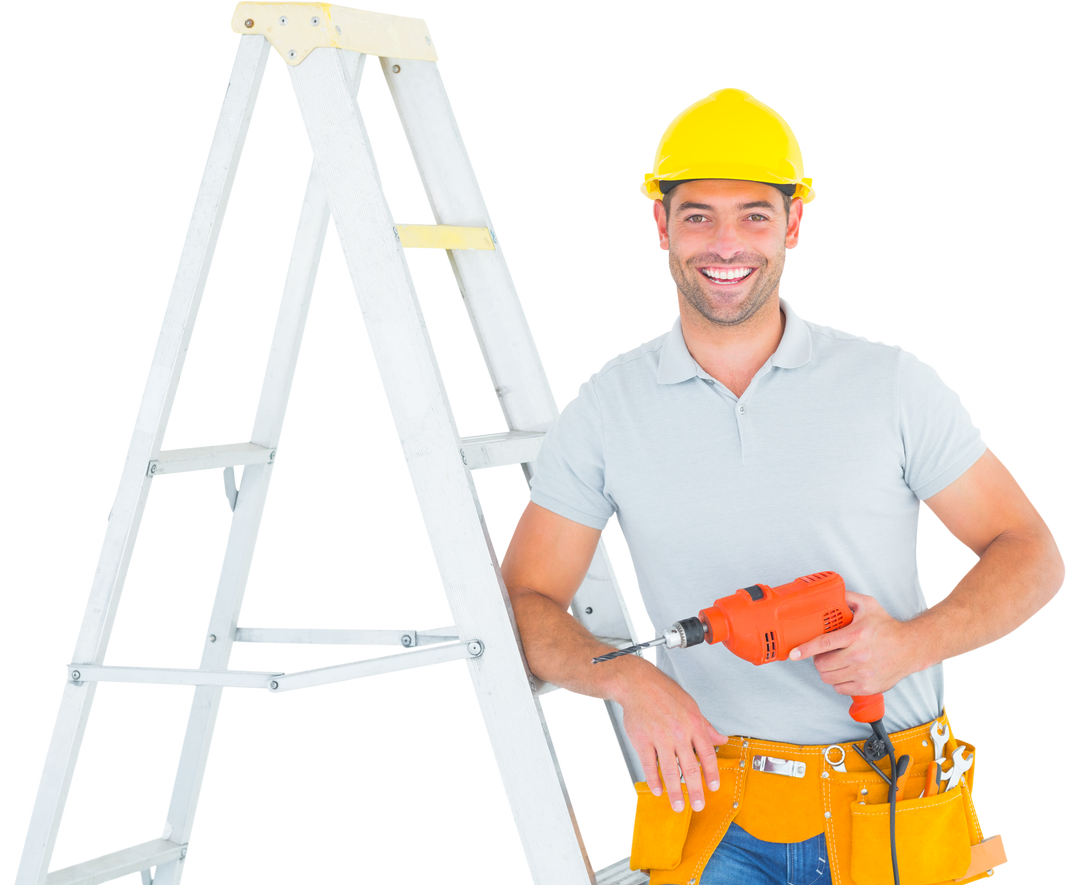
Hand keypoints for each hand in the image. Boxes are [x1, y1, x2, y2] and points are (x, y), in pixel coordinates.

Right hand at [615, 662, 727, 812]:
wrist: (636, 683)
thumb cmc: (663, 692)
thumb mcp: (691, 705)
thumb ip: (706, 726)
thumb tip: (720, 739)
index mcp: (693, 723)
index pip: (707, 753)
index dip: (712, 772)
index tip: (713, 786)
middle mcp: (678, 732)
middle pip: (691, 767)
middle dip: (696, 790)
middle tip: (698, 805)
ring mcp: (659, 737)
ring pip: (671, 770)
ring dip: (676, 792)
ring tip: (679, 805)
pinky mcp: (642, 740)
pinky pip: (650, 765)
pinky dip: (654, 780)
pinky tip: (659, 789)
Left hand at [789, 590, 914, 696]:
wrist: (911, 648)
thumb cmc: (889, 628)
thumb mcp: (869, 605)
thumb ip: (848, 597)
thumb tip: (831, 592)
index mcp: (857, 635)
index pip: (824, 644)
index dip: (805, 649)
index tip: (794, 653)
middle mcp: (860, 655)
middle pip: (822, 664)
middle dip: (818, 659)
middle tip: (823, 654)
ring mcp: (864, 673)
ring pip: (829, 678)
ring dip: (827, 671)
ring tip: (834, 662)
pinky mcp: (868, 687)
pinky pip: (840, 689)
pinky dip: (838, 682)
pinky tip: (844, 672)